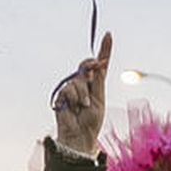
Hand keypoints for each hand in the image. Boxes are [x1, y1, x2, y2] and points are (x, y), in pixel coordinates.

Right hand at [50, 32, 111, 157]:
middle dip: (90, 68)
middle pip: (86, 66)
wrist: (80, 135)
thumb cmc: (92, 121)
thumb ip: (97, 79)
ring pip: (77, 79)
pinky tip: (74, 108)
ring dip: (82, 93)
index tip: (108, 35)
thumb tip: (99, 62)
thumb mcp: (99, 97)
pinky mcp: (62, 95)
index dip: (104, 49)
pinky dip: (73, 98)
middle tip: (91, 79)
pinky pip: (67, 89)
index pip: (100, 64)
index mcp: (96, 84)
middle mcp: (84, 84)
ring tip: (83, 106)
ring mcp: (72, 89)